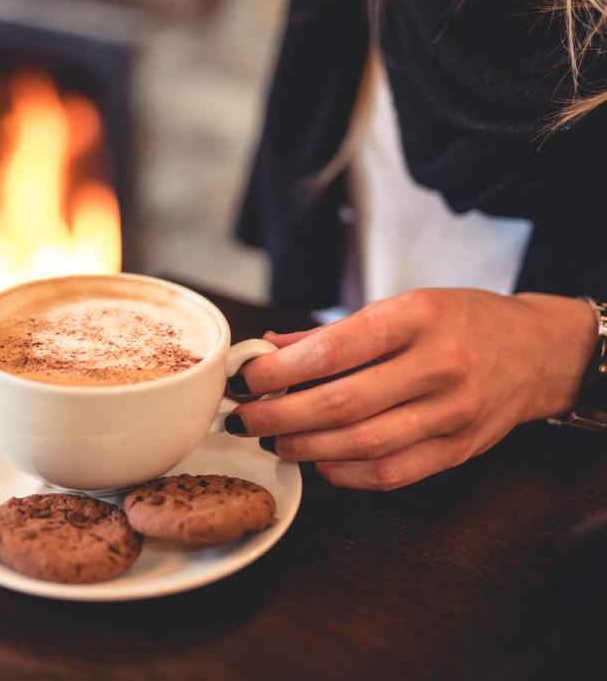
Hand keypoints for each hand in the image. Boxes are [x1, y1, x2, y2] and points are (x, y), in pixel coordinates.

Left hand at [227, 289, 597, 489]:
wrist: (536, 351)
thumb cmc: (458, 322)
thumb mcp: (400, 307)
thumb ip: (333, 334)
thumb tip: (267, 351)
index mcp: (418, 318)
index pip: (334, 350)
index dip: (280, 371)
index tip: (246, 379)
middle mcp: (439, 366)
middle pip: (341, 404)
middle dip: (279, 416)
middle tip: (245, 419)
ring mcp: (453, 413)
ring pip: (362, 444)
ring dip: (304, 447)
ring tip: (272, 439)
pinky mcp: (460, 449)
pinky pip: (392, 473)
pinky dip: (345, 474)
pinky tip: (318, 461)